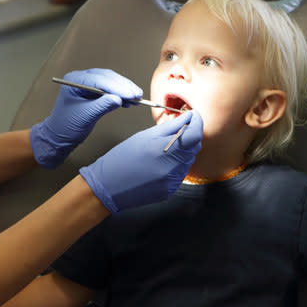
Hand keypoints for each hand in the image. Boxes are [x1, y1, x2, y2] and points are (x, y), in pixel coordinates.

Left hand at [31, 69, 141, 168]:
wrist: (59, 137)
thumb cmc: (66, 127)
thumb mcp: (85, 117)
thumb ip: (102, 106)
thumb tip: (119, 99)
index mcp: (74, 80)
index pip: (99, 80)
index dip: (117, 87)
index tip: (130, 94)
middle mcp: (81, 79)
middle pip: (107, 78)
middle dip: (123, 87)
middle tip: (137, 95)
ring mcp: (88, 85)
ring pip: (111, 82)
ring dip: (124, 90)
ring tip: (137, 99)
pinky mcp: (94, 92)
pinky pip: (110, 90)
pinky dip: (120, 95)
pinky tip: (129, 102)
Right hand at [80, 110, 202, 212]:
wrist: (108, 187)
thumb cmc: (121, 160)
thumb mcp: (144, 136)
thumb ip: (170, 126)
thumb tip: (188, 117)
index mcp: (165, 151)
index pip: (195, 134)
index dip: (197, 123)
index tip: (194, 116)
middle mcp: (172, 168)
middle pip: (194, 148)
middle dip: (189, 136)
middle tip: (177, 129)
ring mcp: (173, 181)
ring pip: (188, 160)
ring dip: (182, 151)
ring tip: (162, 149)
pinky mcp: (170, 190)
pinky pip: (180, 173)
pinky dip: (175, 165)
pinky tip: (160, 163)